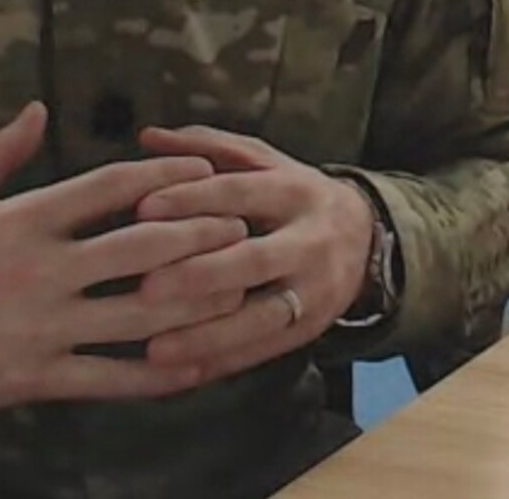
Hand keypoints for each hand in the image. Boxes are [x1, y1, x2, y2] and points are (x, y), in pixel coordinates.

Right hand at [0, 103, 250, 443]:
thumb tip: (38, 109)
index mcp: (20, 220)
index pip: (108, 188)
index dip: (164, 179)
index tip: (206, 173)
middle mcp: (38, 271)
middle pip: (140, 248)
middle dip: (198, 237)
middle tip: (242, 228)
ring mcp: (39, 328)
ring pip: (137, 315)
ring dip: (195, 302)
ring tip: (237, 292)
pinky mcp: (33, 379)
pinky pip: (110, 380)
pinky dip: (158, 375)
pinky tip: (195, 369)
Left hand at [131, 126, 376, 385]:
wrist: (365, 239)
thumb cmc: (293, 195)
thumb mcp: (263, 161)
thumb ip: (207, 147)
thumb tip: (146, 135)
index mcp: (293, 190)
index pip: (239, 192)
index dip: (193, 199)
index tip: (143, 210)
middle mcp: (308, 241)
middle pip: (255, 260)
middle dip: (201, 276)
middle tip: (147, 287)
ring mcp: (313, 291)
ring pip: (262, 318)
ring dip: (208, 337)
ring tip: (156, 349)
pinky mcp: (309, 331)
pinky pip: (262, 353)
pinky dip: (220, 364)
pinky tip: (178, 374)